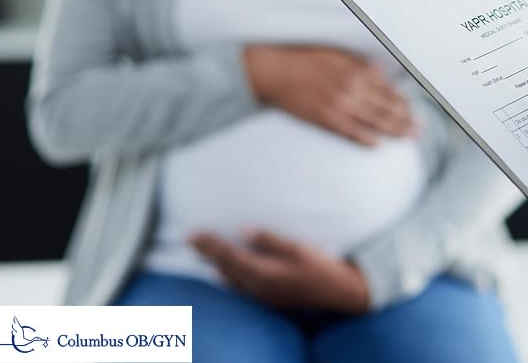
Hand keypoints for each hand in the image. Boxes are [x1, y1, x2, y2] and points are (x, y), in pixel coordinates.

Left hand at [192, 230, 369, 312]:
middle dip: (206, 252)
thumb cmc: (320, 266)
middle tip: (188, 238)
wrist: (338, 292)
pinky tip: (221, 275)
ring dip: (214, 264)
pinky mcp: (269, 298)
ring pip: (230, 279)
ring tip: (200, 253)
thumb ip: (269, 240)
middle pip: (225, 268)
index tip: (194, 233)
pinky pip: (240, 288)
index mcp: (264, 273)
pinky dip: (227, 279)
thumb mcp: (297, 248)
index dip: (210, 245)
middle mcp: (259, 287)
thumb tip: (244, 230)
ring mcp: (263, 295)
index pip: (229, 256)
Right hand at [243, 45, 414, 145]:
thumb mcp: (336, 54)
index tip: (415, 111)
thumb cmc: (304, 59)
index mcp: (356, 71)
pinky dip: (364, 138)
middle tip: (420, 130)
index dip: (404, 102)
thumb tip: (381, 70)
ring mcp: (338, 106)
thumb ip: (360, 64)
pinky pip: (349, 132)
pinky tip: (378, 145)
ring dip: (393, 130)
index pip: (388, 90)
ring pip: (373, 121)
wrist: (274, 71)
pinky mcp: (324, 119)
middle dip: (405, 120)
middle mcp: (352, 89)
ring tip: (408, 138)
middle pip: (386, 108)